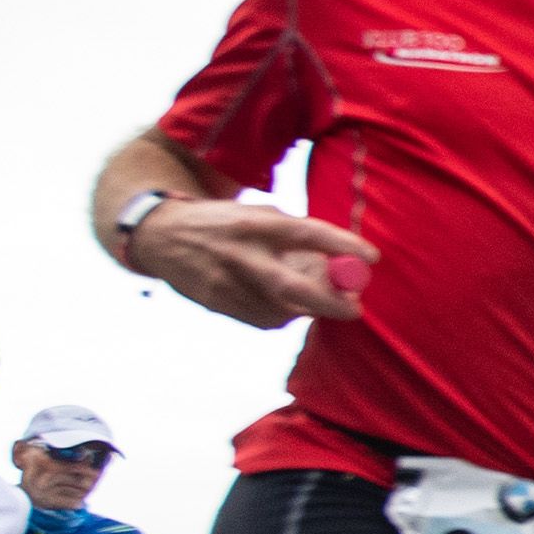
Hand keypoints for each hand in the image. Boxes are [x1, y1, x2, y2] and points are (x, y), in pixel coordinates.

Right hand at [126, 194, 381, 328]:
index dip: (342, 246)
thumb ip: (294, 235)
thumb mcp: (257, 215)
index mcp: (256, 224)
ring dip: (305, 309)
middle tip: (355, 309)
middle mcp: (240, 254)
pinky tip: (279, 302)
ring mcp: (225, 282)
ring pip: (280, 309)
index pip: (306, 234)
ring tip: (310, 295)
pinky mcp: (215, 303)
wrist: (162, 235)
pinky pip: (261, 319)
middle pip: (291, 286)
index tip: (372, 257)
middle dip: (328, 303)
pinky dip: (280, 315)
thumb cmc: (225, 224)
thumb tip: (339, 264)